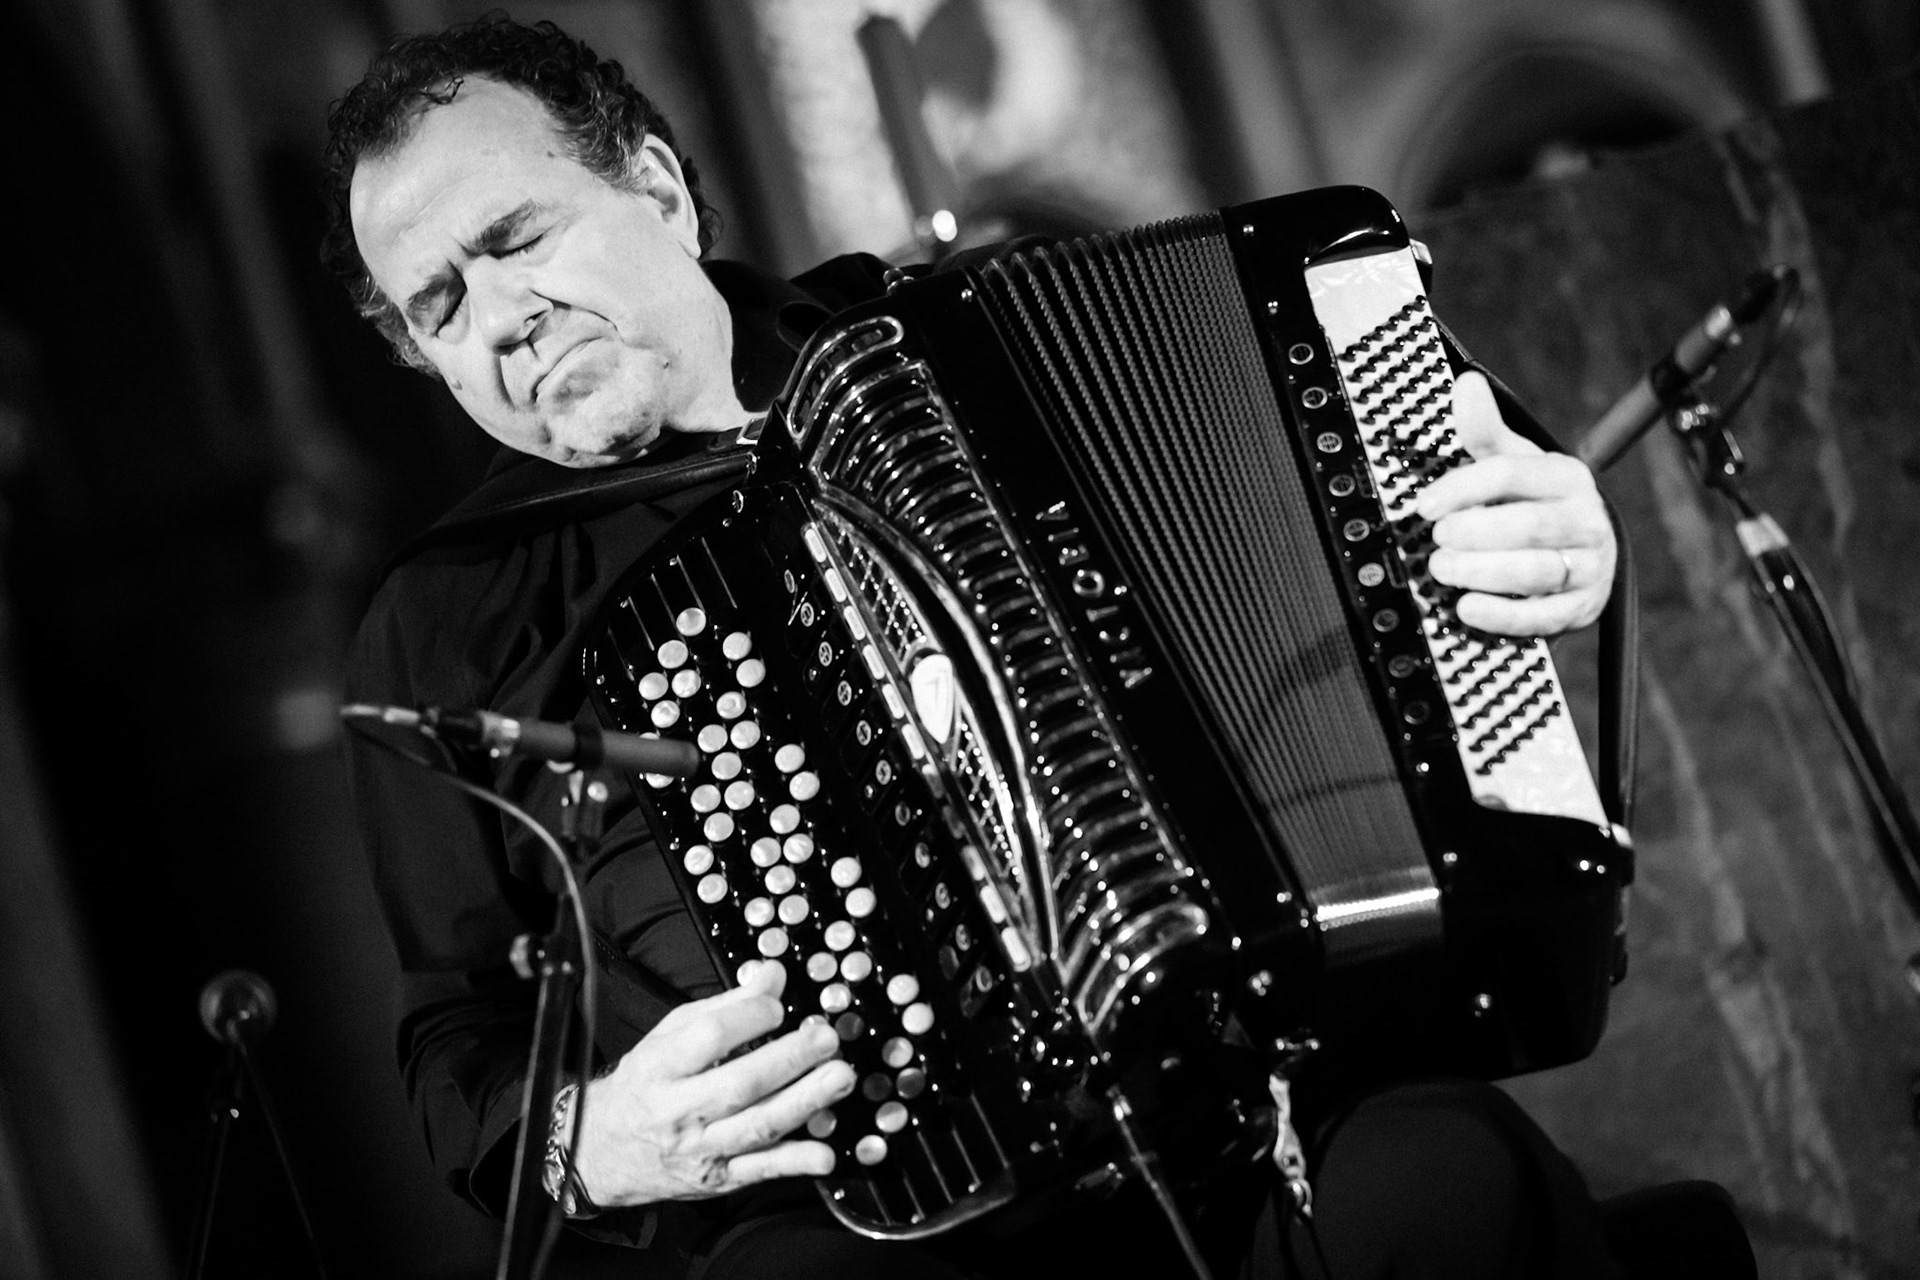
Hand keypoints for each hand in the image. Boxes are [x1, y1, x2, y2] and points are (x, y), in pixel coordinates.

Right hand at [570, 958, 854, 1205]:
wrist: (604, 1150)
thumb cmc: (647, 1083)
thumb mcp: (670, 1035)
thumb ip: (726, 1006)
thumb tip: (772, 975)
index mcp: (664, 1066)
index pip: (709, 1038)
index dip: (749, 1018)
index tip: (777, 1006)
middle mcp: (681, 1110)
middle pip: (740, 1084)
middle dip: (788, 1059)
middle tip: (825, 1037)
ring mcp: (701, 1148)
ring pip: (757, 1126)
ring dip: (804, 1102)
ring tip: (839, 1077)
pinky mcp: (718, 1179)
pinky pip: (760, 1171)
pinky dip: (794, 1163)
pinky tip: (824, 1154)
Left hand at [1415, 372, 1615, 636]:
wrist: (1582, 552)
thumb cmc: (1536, 502)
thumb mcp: (1513, 463)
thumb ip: (1485, 432)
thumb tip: (1466, 385)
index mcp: (1565, 477)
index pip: (1512, 474)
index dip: (1464, 487)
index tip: (1425, 504)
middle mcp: (1584, 520)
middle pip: (1528, 525)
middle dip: (1474, 533)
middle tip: (1437, 539)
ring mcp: (1587, 566)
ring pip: (1536, 572)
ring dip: (1482, 573)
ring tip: (1441, 569)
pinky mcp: (1580, 607)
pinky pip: (1542, 617)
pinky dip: (1502, 616)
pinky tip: (1467, 608)